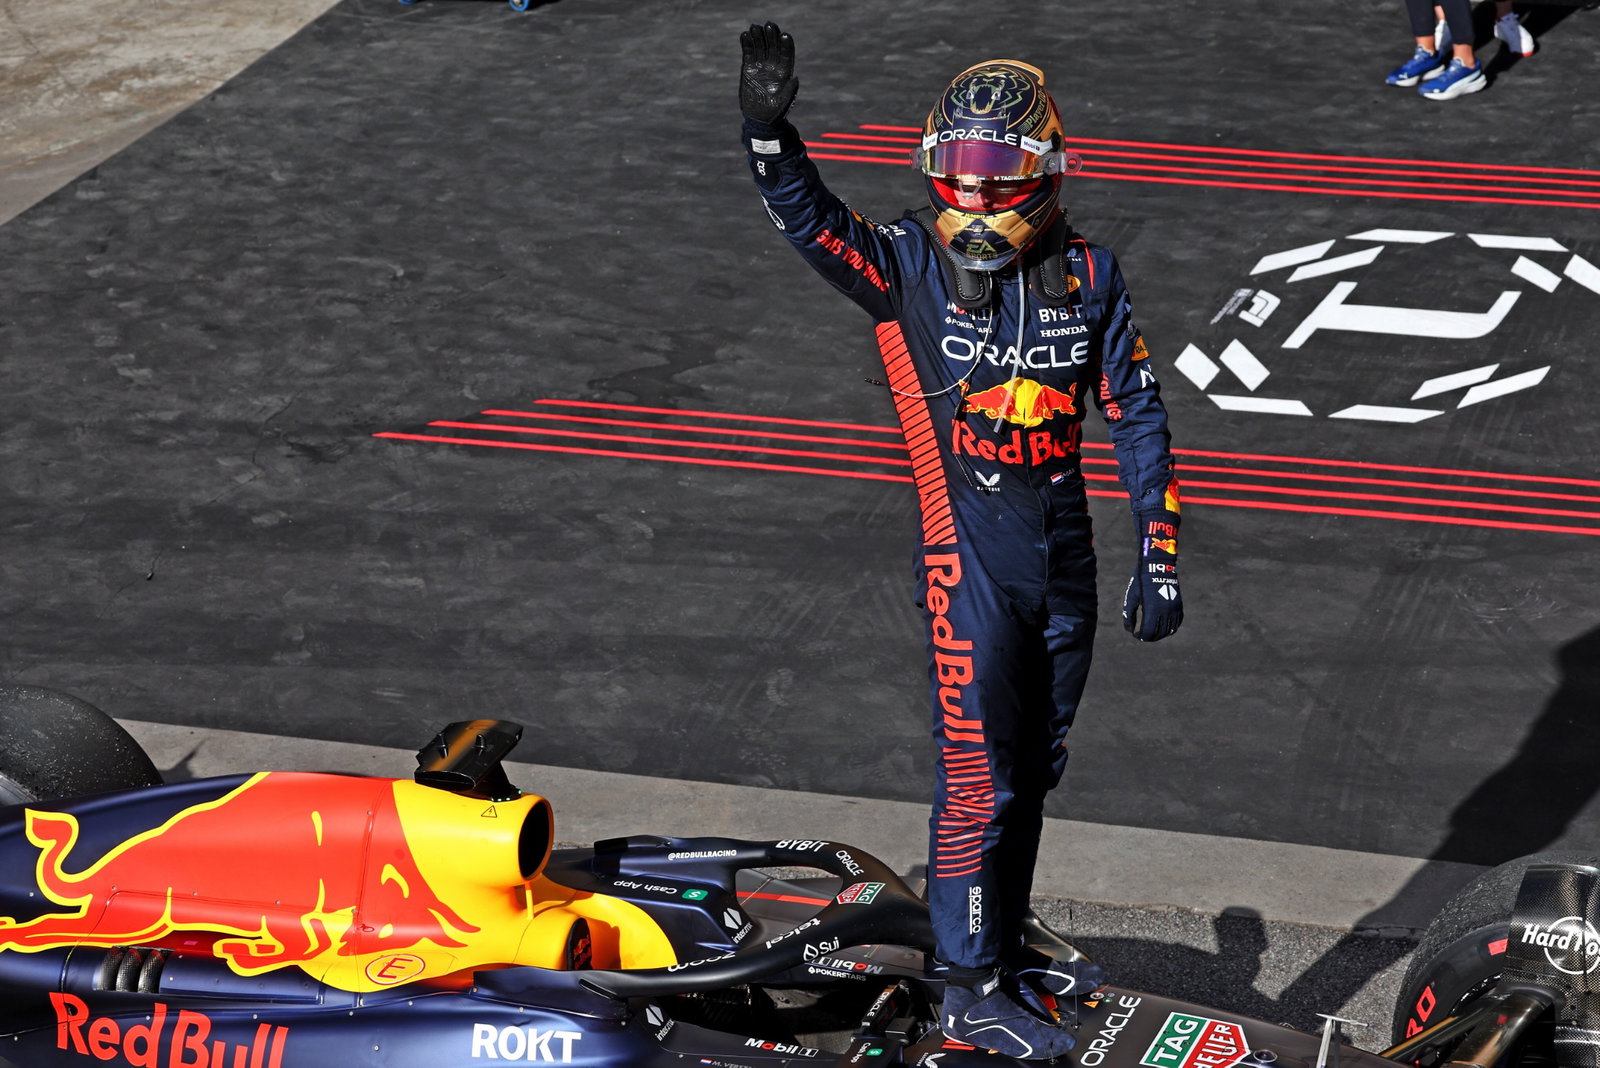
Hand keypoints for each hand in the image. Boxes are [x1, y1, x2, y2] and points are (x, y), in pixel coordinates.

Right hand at [739, 21, 797, 124]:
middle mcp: (773, 67)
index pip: (786, 55)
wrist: (759, 119)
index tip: (784, 35)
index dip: (786, 45)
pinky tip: (745, 35)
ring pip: (760, 47)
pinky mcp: (748, 68)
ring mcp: (761, 66)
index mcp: (784, 73)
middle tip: (769, 25)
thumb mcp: (784, 104)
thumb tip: (795, 79)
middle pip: (773, 47)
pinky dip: (746, 44)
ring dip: (758, 37)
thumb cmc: (775, 113)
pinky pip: (748, 53)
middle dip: (772, 36)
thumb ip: (790, 91)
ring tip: (755, 27)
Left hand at [1123, 506, 1181, 641]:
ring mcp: (1173, 609)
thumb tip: (1129, 629)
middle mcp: (1165, 612)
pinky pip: (1177, 622)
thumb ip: (1129, 615)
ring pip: (1169, 631)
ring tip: (1152, 633)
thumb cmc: (1141, 581)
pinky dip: (1171, 628)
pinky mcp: (1178, 605)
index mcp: (1151, 611)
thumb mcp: (1131, 598)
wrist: (1158, 567)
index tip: (1136, 635)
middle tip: (1143, 636)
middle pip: (1159, 634)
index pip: (1147, 632)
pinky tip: (1164, 628)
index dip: (1141, 636)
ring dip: (1161, 634)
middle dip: (1150, 637)